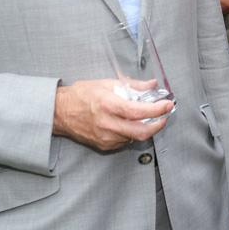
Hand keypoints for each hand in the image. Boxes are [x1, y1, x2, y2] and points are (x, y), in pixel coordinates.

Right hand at [52, 79, 172, 150]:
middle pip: (141, 131)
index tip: (168, 105)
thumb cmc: (82, 95)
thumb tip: (152, 84)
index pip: (137, 111)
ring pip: (134, 136)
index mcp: (107, 105)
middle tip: (164, 115)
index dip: (156, 110)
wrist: (60, 112)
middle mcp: (106, 124)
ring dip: (144, 127)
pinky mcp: (104, 146)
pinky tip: (127, 123)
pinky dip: (131, 132)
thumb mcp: (107, 83)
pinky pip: (125, 140)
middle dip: (158, 124)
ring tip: (143, 116)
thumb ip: (132, 85)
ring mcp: (105, 137)